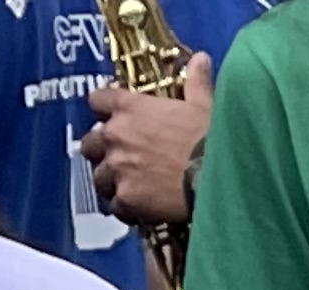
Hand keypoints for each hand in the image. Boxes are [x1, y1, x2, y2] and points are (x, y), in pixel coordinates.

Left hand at [79, 62, 212, 223]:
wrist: (218, 178)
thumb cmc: (210, 139)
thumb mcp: (204, 105)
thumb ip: (196, 83)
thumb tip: (201, 60)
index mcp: (129, 108)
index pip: (96, 101)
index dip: (104, 111)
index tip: (114, 119)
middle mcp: (116, 136)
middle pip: (90, 144)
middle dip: (102, 152)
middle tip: (121, 161)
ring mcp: (118, 168)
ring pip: (99, 177)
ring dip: (111, 182)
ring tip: (130, 189)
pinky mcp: (127, 198)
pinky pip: (116, 207)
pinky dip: (126, 209)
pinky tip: (140, 211)